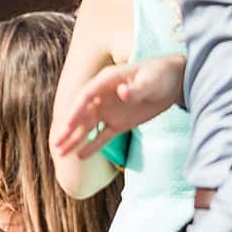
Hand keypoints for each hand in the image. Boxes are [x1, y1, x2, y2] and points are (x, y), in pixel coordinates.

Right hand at [51, 54, 184, 159]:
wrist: (175, 81)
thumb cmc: (161, 75)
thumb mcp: (151, 80)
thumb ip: (136, 88)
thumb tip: (122, 92)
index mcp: (105, 82)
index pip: (85, 97)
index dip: (76, 111)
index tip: (68, 125)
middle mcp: (102, 97)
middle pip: (81, 114)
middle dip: (68, 129)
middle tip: (56, 144)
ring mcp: (109, 111)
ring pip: (87, 127)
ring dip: (74, 139)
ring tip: (60, 153)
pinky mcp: (119, 123)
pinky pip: (102, 136)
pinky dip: (92, 146)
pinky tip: (80, 156)